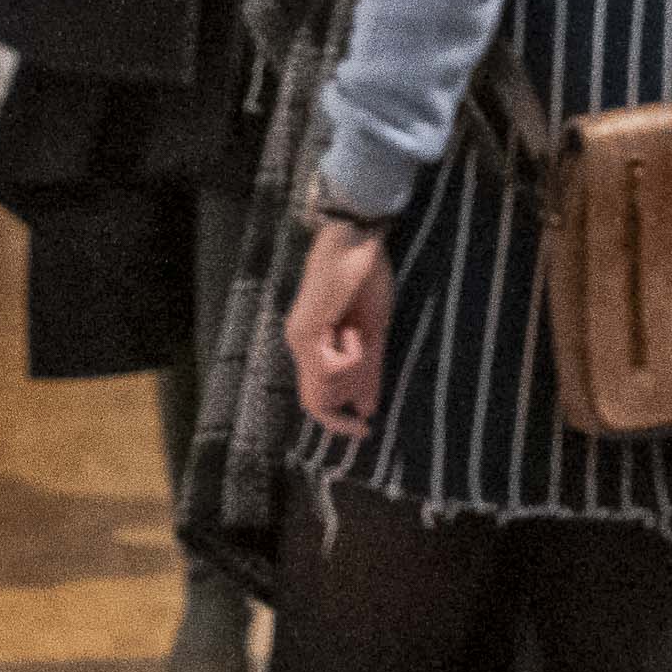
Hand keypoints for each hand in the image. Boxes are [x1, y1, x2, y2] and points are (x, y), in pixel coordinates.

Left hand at [286, 217, 391, 432]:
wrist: (359, 241)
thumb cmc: (366, 281)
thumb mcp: (373, 336)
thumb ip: (368, 374)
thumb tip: (367, 410)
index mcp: (313, 347)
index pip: (315, 400)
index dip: (337, 423)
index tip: (364, 430)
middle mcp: (299, 345)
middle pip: (317, 403)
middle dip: (348, 395)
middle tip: (366, 361)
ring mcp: (298, 339)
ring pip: (326, 389)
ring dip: (353, 371)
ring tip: (359, 335)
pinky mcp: (304, 332)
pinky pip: (331, 370)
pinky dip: (351, 357)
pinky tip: (354, 330)